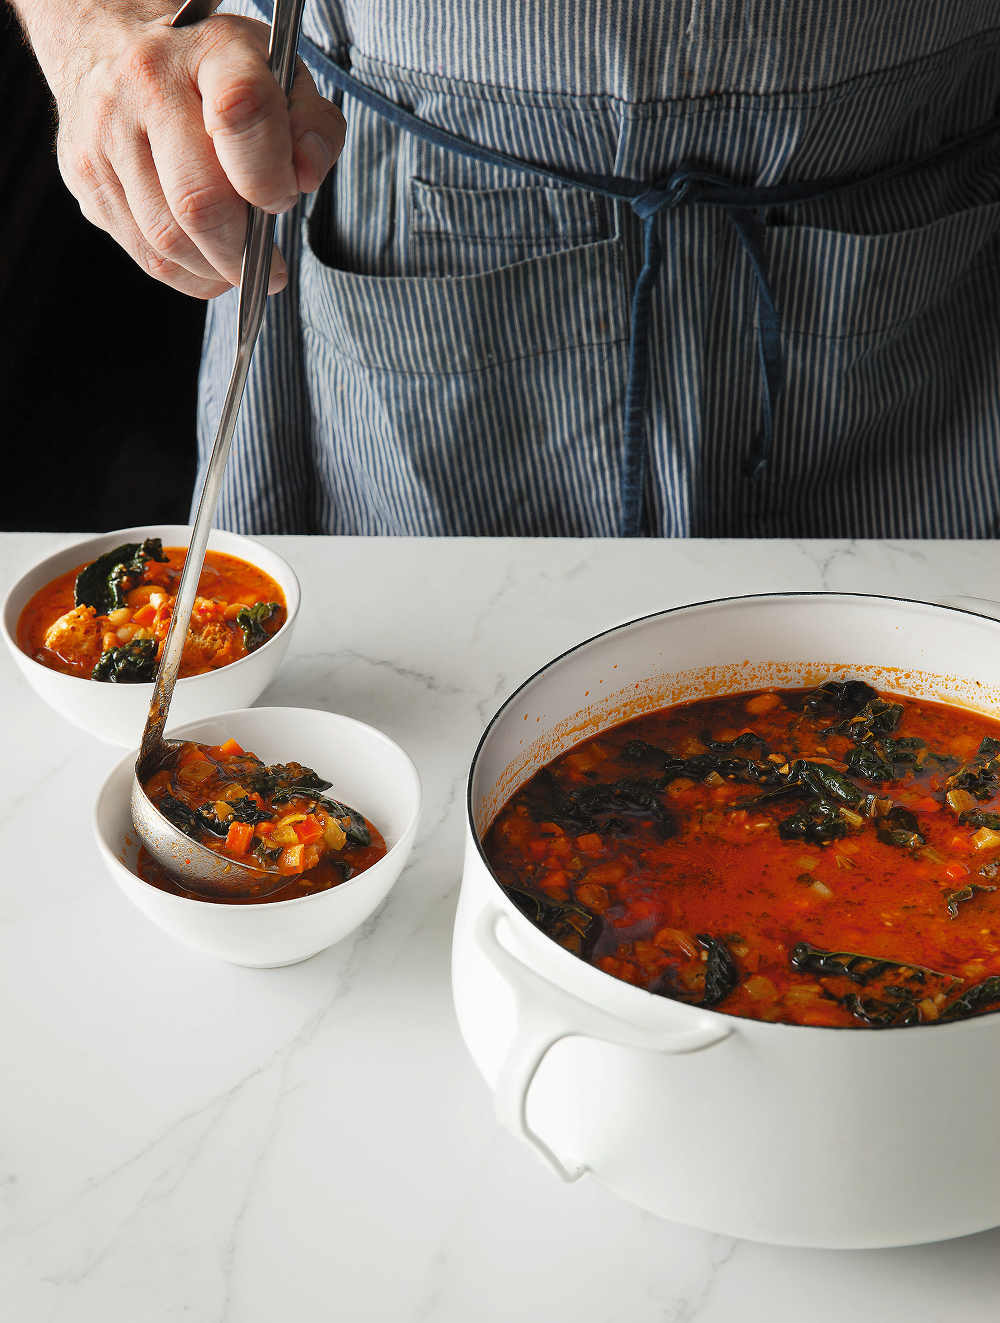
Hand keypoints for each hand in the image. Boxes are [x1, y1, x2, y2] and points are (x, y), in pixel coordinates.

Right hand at [48, 8, 344, 297]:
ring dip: (216, 269)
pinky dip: (188, 274)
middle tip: (269, 262)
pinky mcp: (85, 174)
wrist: (113, 45)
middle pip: (199, 199)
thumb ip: (313, 125)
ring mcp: (106, 132)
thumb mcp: (279, 76)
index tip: (284, 198)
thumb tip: (305, 177)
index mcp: (207, 50)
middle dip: (243, 249)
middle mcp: (146, 85)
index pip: (244, 113)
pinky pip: (144, 253)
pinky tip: (208, 264)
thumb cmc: (212, 74)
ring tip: (239, 263)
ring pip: (167, 239)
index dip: (271, 176)